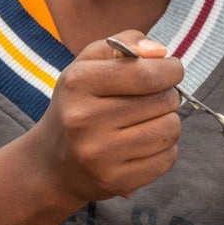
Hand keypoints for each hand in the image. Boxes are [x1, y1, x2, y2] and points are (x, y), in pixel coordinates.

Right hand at [30, 29, 182, 204]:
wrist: (52, 164)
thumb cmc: (80, 102)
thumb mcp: (90, 62)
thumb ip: (126, 42)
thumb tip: (160, 52)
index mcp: (79, 83)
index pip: (147, 73)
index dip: (171, 69)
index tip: (171, 70)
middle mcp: (84, 120)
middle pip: (163, 101)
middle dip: (169, 94)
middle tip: (155, 97)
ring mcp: (99, 155)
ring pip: (170, 130)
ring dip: (169, 121)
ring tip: (148, 120)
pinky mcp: (115, 181)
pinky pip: (167, 159)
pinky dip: (165, 148)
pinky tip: (145, 143)